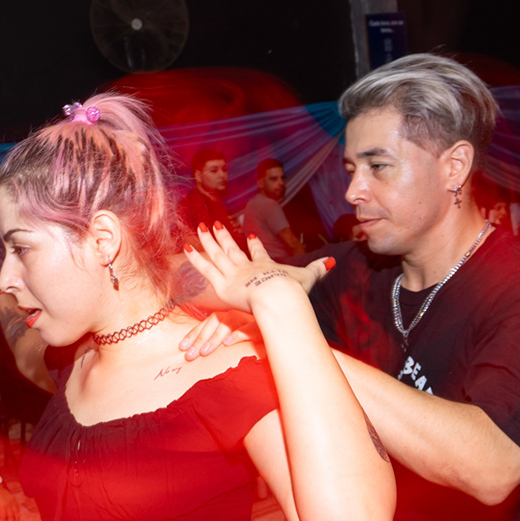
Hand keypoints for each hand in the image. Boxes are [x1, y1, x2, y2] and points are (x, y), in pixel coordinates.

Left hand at [0, 482, 19, 520]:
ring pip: (16, 512)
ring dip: (16, 518)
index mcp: (1, 506)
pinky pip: (17, 506)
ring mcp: (11, 501)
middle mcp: (8, 504)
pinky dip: (18, 511)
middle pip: (11, 516)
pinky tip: (18, 515)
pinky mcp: (13, 498)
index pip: (3, 517)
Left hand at [178, 310, 260, 360]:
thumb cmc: (258, 336)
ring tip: (205, 352)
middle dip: (200, 338)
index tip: (182, 348)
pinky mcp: (262, 324)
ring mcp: (249, 317)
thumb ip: (222, 342)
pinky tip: (229, 343)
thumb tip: (201, 352)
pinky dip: (238, 334)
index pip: (207, 322)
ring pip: (228, 323)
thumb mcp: (237, 339)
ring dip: (215, 337)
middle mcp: (237, 314)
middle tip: (190, 355)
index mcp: (228, 317)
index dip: (193, 334)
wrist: (283, 326)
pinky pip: (249, 328)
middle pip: (214, 322)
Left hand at [182, 226, 331, 313]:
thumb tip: (333, 261)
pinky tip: (186, 246)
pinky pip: (205, 268)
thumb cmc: (293, 290)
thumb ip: (319, 269)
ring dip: (208, 240)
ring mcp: (233, 274)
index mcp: (266, 265)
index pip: (259, 253)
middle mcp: (247, 266)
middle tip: (216, 224)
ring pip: (217, 254)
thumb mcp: (308, 277)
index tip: (250, 236)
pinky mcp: (222, 284)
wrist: (278, 296)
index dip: (254, 245)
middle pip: (233, 249)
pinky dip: (196, 258)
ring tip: (199, 227)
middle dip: (224, 237)